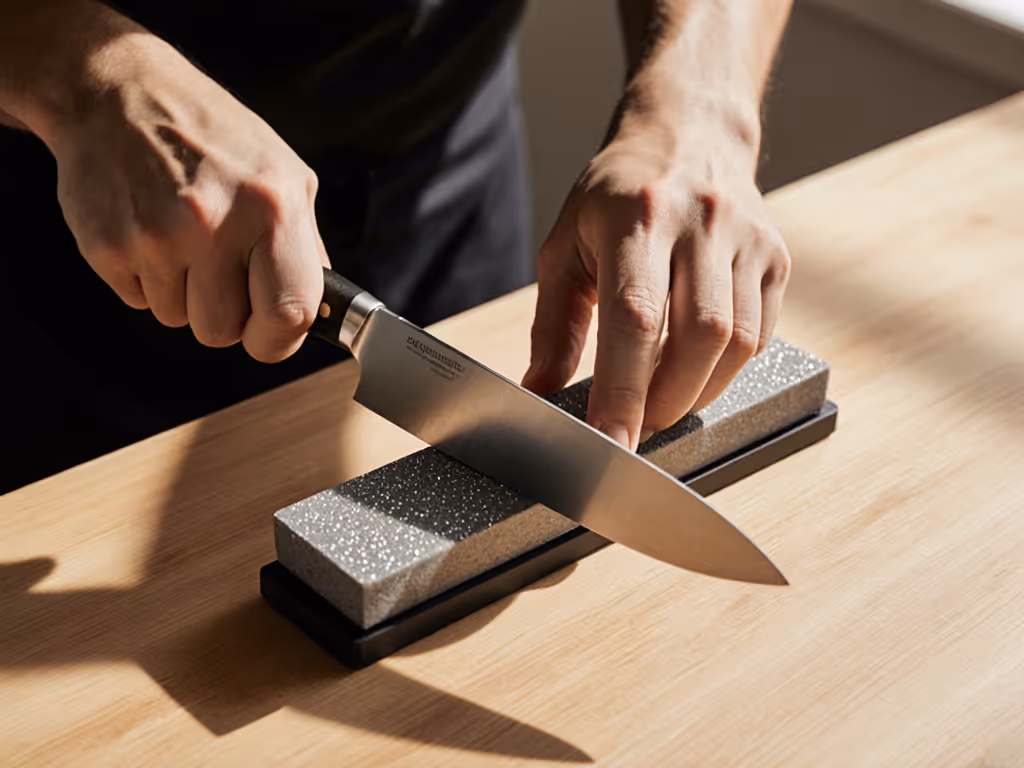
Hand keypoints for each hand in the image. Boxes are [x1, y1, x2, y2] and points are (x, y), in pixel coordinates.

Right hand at [46, 32, 326, 361]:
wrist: (120, 94)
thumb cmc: (216, 138)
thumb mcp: (287, 176)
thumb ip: (307, 248)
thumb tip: (322, 312)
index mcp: (271, 209)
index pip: (289, 315)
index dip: (281, 340)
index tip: (272, 334)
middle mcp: (213, 225)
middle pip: (223, 332)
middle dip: (226, 314)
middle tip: (221, 268)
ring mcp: (155, 237)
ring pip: (178, 319)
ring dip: (184, 294)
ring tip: (183, 237)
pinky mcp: (107, 247)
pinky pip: (137, 302)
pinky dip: (147, 279)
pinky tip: (151, 230)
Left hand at [522, 110, 790, 450]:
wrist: (689, 134)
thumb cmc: (616, 195)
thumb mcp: (566, 245)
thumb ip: (554, 322)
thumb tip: (540, 390)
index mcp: (636, 217)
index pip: (635, 319)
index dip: (624, 389)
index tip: (611, 442)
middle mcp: (701, 222)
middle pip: (699, 338)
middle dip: (666, 400)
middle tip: (637, 422)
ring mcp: (747, 238)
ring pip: (739, 343)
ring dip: (699, 390)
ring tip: (663, 398)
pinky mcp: (776, 256)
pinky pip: (760, 333)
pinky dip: (727, 367)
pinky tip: (696, 366)